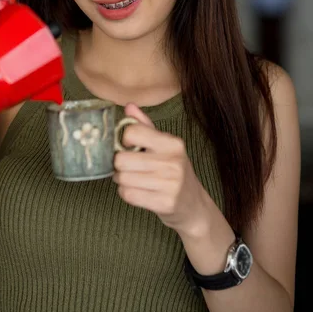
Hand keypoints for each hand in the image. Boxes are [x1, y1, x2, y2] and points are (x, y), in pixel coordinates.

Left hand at [113, 103, 209, 235]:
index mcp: (172, 143)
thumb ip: (145, 125)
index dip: (123, 140)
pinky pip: (128, 195)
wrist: (193, 205)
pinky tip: (136, 191)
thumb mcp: (165, 145)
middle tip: (126, 167)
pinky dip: (126, 193)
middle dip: (119, 165)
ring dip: (121, 180)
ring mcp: (170, 184)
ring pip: (123, 178)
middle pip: (122, 159)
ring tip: (132, 179)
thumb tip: (129, 106)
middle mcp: (173, 162)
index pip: (133, 132)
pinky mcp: (164, 203)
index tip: (128, 146)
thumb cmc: (174, 170)